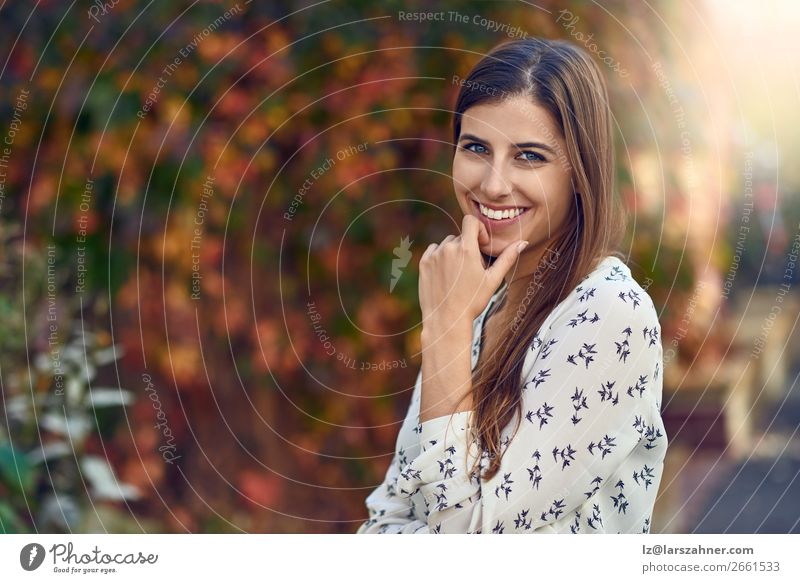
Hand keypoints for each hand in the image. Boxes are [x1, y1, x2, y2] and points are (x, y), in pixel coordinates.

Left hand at [418, 214, 527, 331]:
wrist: (446, 320)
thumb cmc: (472, 302)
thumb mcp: (493, 280)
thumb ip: (507, 258)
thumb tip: (522, 242)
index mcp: (466, 249)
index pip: (471, 221)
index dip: (478, 230)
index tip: (481, 245)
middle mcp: (448, 248)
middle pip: (461, 237)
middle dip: (469, 248)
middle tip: (471, 270)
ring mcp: (434, 255)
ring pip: (448, 244)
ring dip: (454, 253)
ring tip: (458, 275)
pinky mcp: (424, 262)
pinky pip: (434, 251)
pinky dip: (440, 257)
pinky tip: (446, 275)